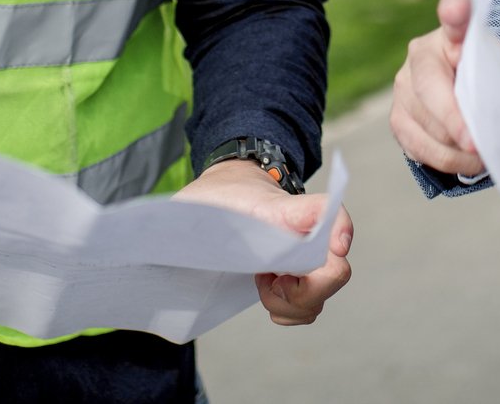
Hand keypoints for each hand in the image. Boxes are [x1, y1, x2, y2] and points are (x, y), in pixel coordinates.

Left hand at [174, 159, 352, 325]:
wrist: (233, 189)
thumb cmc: (213, 198)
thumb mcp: (193, 202)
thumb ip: (181, 217)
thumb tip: (159, 241)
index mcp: (283, 212)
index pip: (326, 211)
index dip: (340, 228)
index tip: (337, 246)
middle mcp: (306, 235)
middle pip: (334, 270)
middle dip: (302, 292)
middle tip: (265, 281)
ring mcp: (307, 258)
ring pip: (322, 295)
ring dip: (292, 304)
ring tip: (262, 284)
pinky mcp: (300, 275)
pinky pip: (311, 305)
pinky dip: (291, 310)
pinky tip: (267, 291)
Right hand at [389, 0, 483, 177]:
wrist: (466, 90)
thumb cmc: (485, 77)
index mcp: (447, 35)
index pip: (452, 20)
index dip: (455, 14)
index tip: (458, 8)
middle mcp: (416, 58)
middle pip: (429, 90)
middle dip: (455, 122)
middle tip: (478, 144)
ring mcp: (401, 90)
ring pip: (425, 126)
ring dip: (457, 149)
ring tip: (484, 155)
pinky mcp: (397, 121)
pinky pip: (419, 149)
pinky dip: (446, 160)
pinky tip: (466, 160)